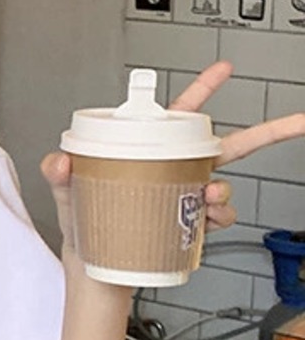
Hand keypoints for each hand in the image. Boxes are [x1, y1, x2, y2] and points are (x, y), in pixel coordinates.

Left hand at [41, 60, 304, 250]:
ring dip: (225, 190)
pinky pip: (218, 219)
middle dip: (269, 132)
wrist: (95, 270)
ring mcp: (186, 198)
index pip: (179, 115)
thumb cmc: (84, 225)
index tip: (224, 68)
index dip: (203, 89)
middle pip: (228, 146)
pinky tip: (206, 221)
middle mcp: (176, 171)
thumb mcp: (66, 191)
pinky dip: (219, 219)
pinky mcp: (191, 226)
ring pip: (224, 186)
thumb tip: (59, 161)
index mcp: (150, 150)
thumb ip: (59, 171)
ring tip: (209, 198)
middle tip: (299, 122)